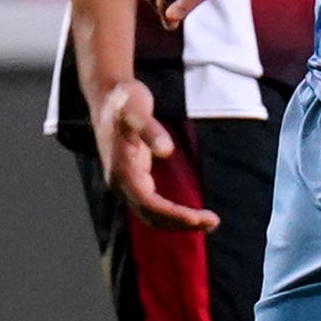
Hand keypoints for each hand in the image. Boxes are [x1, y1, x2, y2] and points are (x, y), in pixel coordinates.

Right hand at [85, 73, 216, 233]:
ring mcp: (124, 183)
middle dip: (179, 223)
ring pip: (148, 214)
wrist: (107, 97)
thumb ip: (150, 130)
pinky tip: (188, 214)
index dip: (173, 215)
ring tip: (207, 222)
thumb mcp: (137, 109)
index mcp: (121, 170)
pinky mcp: (131, 179)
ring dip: (175, 222)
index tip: (198, 218)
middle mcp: (120, 182)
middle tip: (213, 222)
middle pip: (149, 215)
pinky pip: (150, 206)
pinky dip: (169, 214)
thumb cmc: (124, 101)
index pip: (148, 204)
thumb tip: (167, 151)